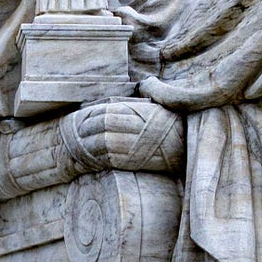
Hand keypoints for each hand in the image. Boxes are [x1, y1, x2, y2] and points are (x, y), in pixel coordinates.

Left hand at [69, 99, 184, 173]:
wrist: (188, 146)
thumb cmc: (170, 125)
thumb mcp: (153, 108)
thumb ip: (132, 104)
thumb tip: (109, 99)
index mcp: (140, 112)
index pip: (107, 111)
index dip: (91, 115)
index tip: (80, 117)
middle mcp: (137, 126)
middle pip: (102, 126)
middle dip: (86, 129)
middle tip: (74, 133)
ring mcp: (136, 145)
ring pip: (104, 143)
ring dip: (88, 145)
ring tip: (79, 146)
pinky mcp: (136, 161)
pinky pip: (111, 159)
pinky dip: (98, 158)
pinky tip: (91, 158)